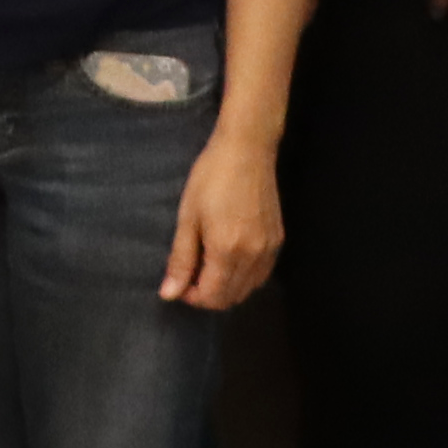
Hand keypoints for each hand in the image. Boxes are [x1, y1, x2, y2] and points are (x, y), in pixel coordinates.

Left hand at [162, 121, 285, 309]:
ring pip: (248, 289)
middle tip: (190, 275)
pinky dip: (244, 278)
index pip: (212, 296)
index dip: (192, 298)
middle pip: (231, 297)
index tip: (179, 283)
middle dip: (208, 295)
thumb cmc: (210, 178)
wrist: (247, 150)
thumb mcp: (188, 217)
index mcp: (227, 250)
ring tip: (208, 267)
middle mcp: (253, 256)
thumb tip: (169, 294)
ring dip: (227, 288)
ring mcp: (269, 250)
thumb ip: (181, 259)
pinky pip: (261, 274)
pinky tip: (229, 261)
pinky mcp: (278, 241)